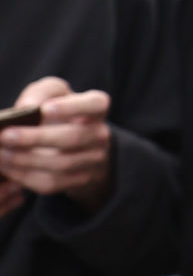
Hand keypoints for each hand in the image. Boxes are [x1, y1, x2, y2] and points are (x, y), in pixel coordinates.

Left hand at [1, 79, 113, 211]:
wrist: (72, 142)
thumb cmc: (57, 111)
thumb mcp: (53, 94)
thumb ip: (41, 93)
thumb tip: (26, 106)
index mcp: (97, 107)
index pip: (95, 104)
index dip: (71, 107)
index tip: (45, 109)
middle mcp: (100, 134)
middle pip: (72, 138)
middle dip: (36, 138)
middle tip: (5, 136)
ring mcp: (94, 159)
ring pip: (61, 164)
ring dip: (25, 160)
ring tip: (1, 152)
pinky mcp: (81, 179)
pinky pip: (52, 182)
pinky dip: (25, 176)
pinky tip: (7, 167)